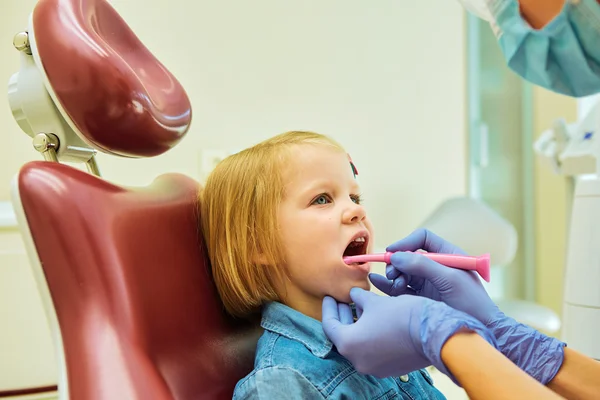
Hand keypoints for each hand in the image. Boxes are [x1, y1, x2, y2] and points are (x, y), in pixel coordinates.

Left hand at [321, 287, 495, 381]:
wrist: (435, 334)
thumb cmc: (402, 314)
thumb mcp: (375, 301)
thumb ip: (359, 298)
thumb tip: (353, 295)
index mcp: (349, 344)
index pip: (330, 325)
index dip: (329, 308)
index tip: (330, 296)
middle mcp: (358, 361)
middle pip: (343, 336)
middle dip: (343, 316)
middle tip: (343, 300)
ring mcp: (374, 368)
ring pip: (359, 344)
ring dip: (357, 326)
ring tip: (361, 307)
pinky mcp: (390, 368)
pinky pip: (373, 351)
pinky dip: (370, 336)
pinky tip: (376, 321)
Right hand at [369, 228, 499, 325]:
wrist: (479, 333)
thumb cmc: (472, 303)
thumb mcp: (449, 280)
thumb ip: (422, 265)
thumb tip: (395, 256)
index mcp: (448, 255)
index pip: (423, 239)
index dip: (406, 242)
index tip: (392, 252)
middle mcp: (436, 266)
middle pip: (409, 256)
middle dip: (398, 263)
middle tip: (393, 275)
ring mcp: (428, 282)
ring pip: (403, 272)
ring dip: (394, 276)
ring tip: (395, 286)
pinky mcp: (420, 298)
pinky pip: (400, 287)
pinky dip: (388, 285)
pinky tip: (376, 282)